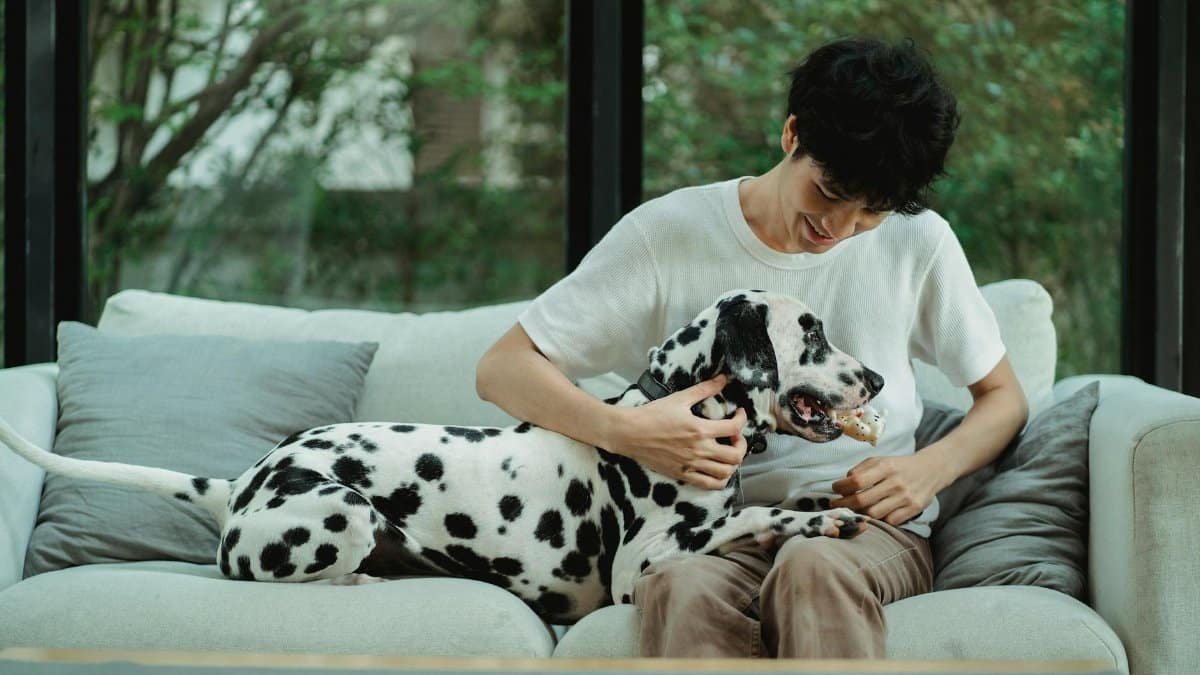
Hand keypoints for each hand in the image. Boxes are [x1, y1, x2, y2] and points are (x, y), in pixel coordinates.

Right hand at [606, 374, 747, 489]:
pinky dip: (720, 479)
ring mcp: (691, 465)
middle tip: (735, 437)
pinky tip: (717, 468)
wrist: (630, 433)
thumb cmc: (652, 415)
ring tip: (727, 452)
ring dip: (733, 463)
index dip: (742, 419)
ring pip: (725, 473)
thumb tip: (723, 378)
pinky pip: (709, 484)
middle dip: (741, 445)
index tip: (739, 414)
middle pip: (735, 456)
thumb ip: (704, 389)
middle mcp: (698, 450)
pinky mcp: (682, 475)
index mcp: (699, 429)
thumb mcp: (680, 398)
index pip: (734, 428)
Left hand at [830, 453, 943, 526]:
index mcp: (886, 467)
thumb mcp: (880, 460)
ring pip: (874, 514)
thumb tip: (843, 484)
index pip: (856, 480)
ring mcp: (905, 497)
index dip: (841, 487)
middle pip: (862, 500)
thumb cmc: (899, 466)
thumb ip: (861, 470)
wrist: (931, 469)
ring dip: (860, 513)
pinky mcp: (913, 509)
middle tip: (836, 504)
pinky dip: (879, 519)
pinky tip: (874, 513)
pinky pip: (890, 521)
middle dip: (844, 504)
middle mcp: (895, 482)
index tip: (834, 489)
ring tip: (854, 509)